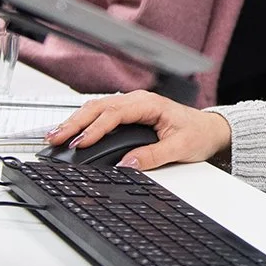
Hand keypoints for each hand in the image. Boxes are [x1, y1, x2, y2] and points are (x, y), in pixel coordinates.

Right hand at [42, 90, 232, 169]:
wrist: (211, 129)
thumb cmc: (199, 134)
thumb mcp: (180, 148)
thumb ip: (154, 156)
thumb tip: (128, 164)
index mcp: (150, 104)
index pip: (115, 113)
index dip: (95, 128)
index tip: (80, 143)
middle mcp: (138, 100)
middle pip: (99, 107)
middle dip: (75, 123)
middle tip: (55, 138)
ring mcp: (132, 105)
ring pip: (96, 108)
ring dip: (75, 121)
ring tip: (54, 136)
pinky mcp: (129, 113)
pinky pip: (101, 114)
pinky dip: (84, 122)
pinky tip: (71, 132)